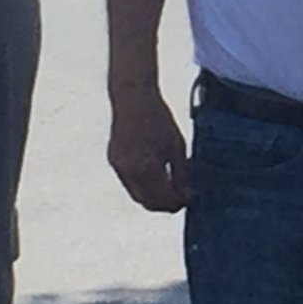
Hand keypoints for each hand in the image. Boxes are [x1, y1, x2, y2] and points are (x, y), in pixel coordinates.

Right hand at [108, 87, 191, 211]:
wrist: (132, 98)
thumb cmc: (158, 119)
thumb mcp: (177, 146)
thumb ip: (182, 174)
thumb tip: (188, 195)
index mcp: (147, 168)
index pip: (163, 199)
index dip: (177, 204)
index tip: (189, 200)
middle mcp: (129, 171)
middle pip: (147, 202)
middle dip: (164, 205)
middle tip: (180, 200)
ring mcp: (119, 167)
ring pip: (136, 194)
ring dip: (152, 197)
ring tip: (170, 189)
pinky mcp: (113, 160)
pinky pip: (129, 182)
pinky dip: (142, 185)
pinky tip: (155, 177)